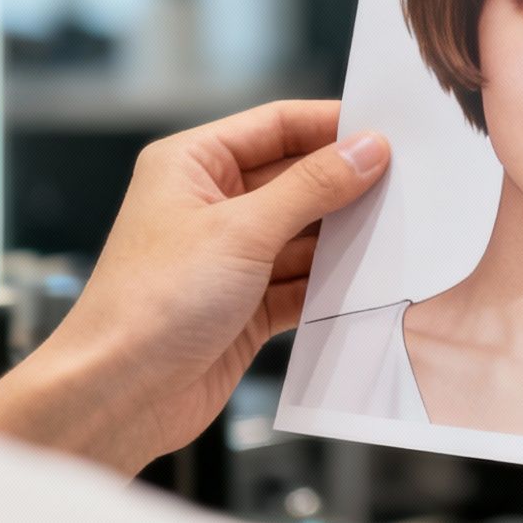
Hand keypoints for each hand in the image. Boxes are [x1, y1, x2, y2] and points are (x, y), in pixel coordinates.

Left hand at [0, 100, 388, 474]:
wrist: (116, 396)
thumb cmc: (150, 303)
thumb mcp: (242, 231)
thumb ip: (312, 187)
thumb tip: (367, 149)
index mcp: (192, 165)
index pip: (276, 126)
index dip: (331, 126)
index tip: (388, 132)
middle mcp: (210, 205)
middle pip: (296, 178)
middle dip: (345, 185)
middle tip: (406, 185)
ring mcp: (229, 257)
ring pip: (303, 233)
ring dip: (343, 238)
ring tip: (395, 234)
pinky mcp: (244, 306)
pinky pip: (301, 282)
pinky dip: (330, 283)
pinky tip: (364, 282)